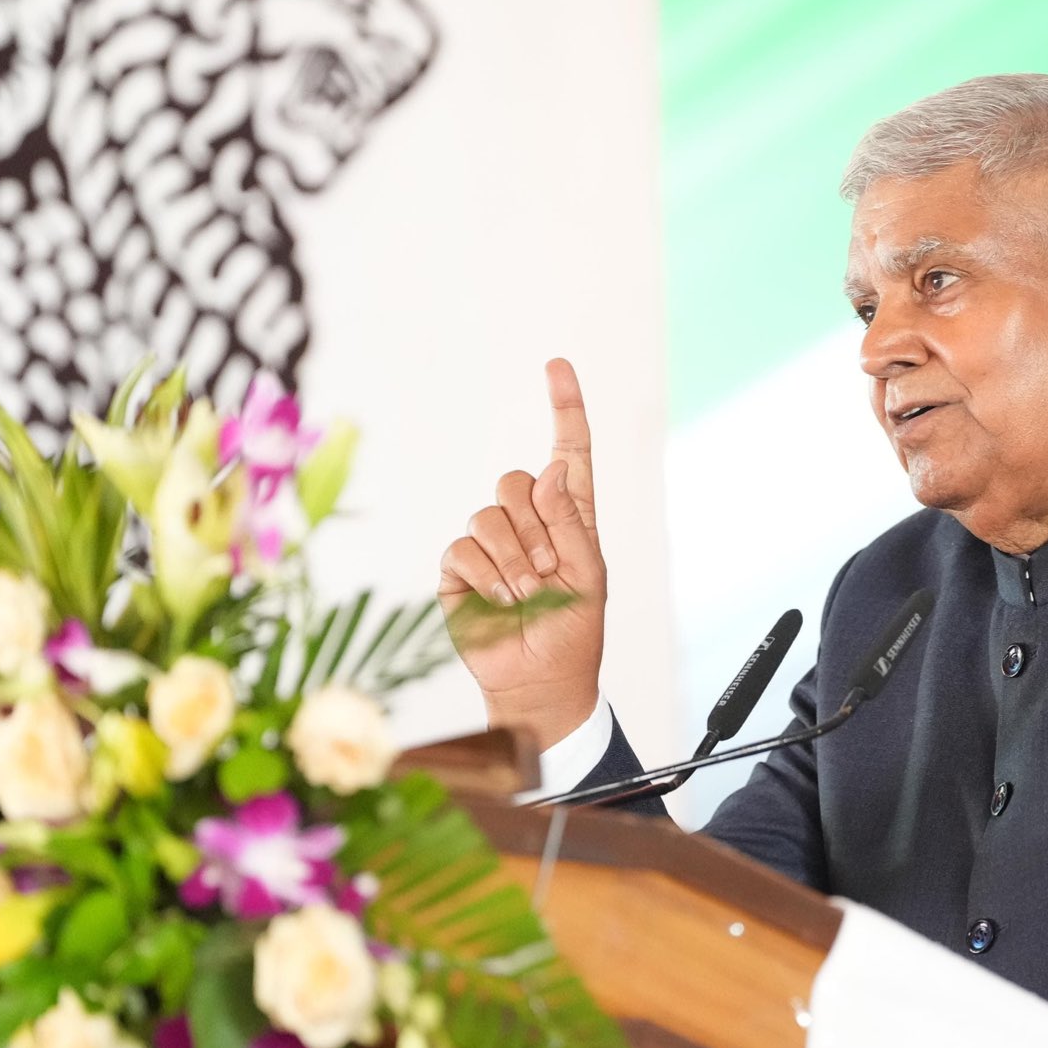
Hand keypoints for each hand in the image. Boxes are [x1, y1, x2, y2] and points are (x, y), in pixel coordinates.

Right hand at [437, 358, 606, 750]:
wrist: (539, 681)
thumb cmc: (572, 632)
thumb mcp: (589, 576)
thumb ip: (572, 522)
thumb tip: (552, 470)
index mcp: (568, 517)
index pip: (566, 452)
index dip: (564, 409)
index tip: (557, 367)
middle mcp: (526, 522)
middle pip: (515, 481)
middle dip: (535, 528)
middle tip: (547, 573)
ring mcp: (489, 543)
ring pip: (489, 515)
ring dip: (514, 560)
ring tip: (527, 596)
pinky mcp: (459, 568)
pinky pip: (464, 548)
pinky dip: (487, 576)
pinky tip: (500, 602)